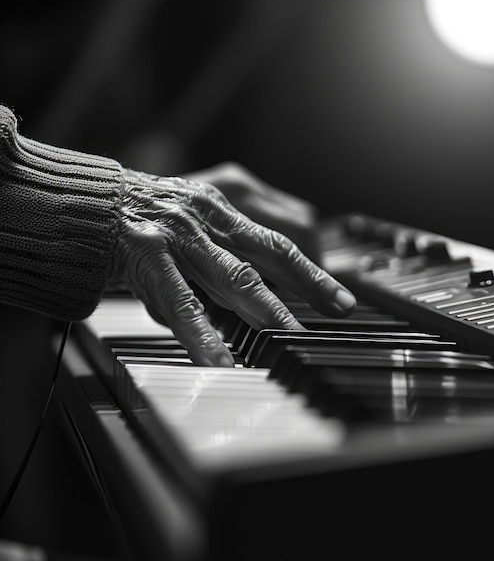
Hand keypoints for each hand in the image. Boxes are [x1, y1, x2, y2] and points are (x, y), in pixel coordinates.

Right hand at [111, 170, 355, 366]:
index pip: (281, 231)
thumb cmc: (145, 216)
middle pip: (272, 249)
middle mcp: (209, 213)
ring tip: (290, 336)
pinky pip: (181, 301)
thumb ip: (227, 252)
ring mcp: (180, 233)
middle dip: (311, 280)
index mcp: (225, 202)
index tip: (331, 288)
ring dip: (266, 308)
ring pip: (233, 274)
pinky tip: (218, 359)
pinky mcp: (148, 255)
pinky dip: (202, 333)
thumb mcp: (194, 218)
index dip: (309, 263)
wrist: (85, 202)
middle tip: (341, 307)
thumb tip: (259, 294)